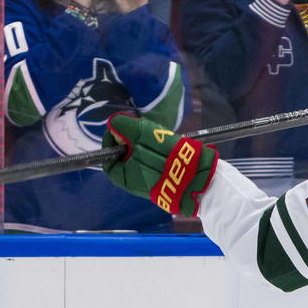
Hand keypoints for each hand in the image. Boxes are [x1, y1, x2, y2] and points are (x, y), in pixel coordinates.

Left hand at [102, 112, 217, 215]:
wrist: (199, 179)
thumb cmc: (168, 158)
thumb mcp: (143, 135)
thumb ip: (124, 127)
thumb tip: (113, 123)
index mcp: (123, 176)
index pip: (108, 155)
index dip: (112, 137)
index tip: (122, 126)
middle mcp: (133, 183)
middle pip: (124, 155)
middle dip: (131, 140)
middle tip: (144, 129)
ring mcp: (148, 183)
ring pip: (139, 158)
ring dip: (145, 145)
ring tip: (158, 137)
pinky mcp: (163, 181)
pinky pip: (153, 163)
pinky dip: (156, 153)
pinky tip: (168, 148)